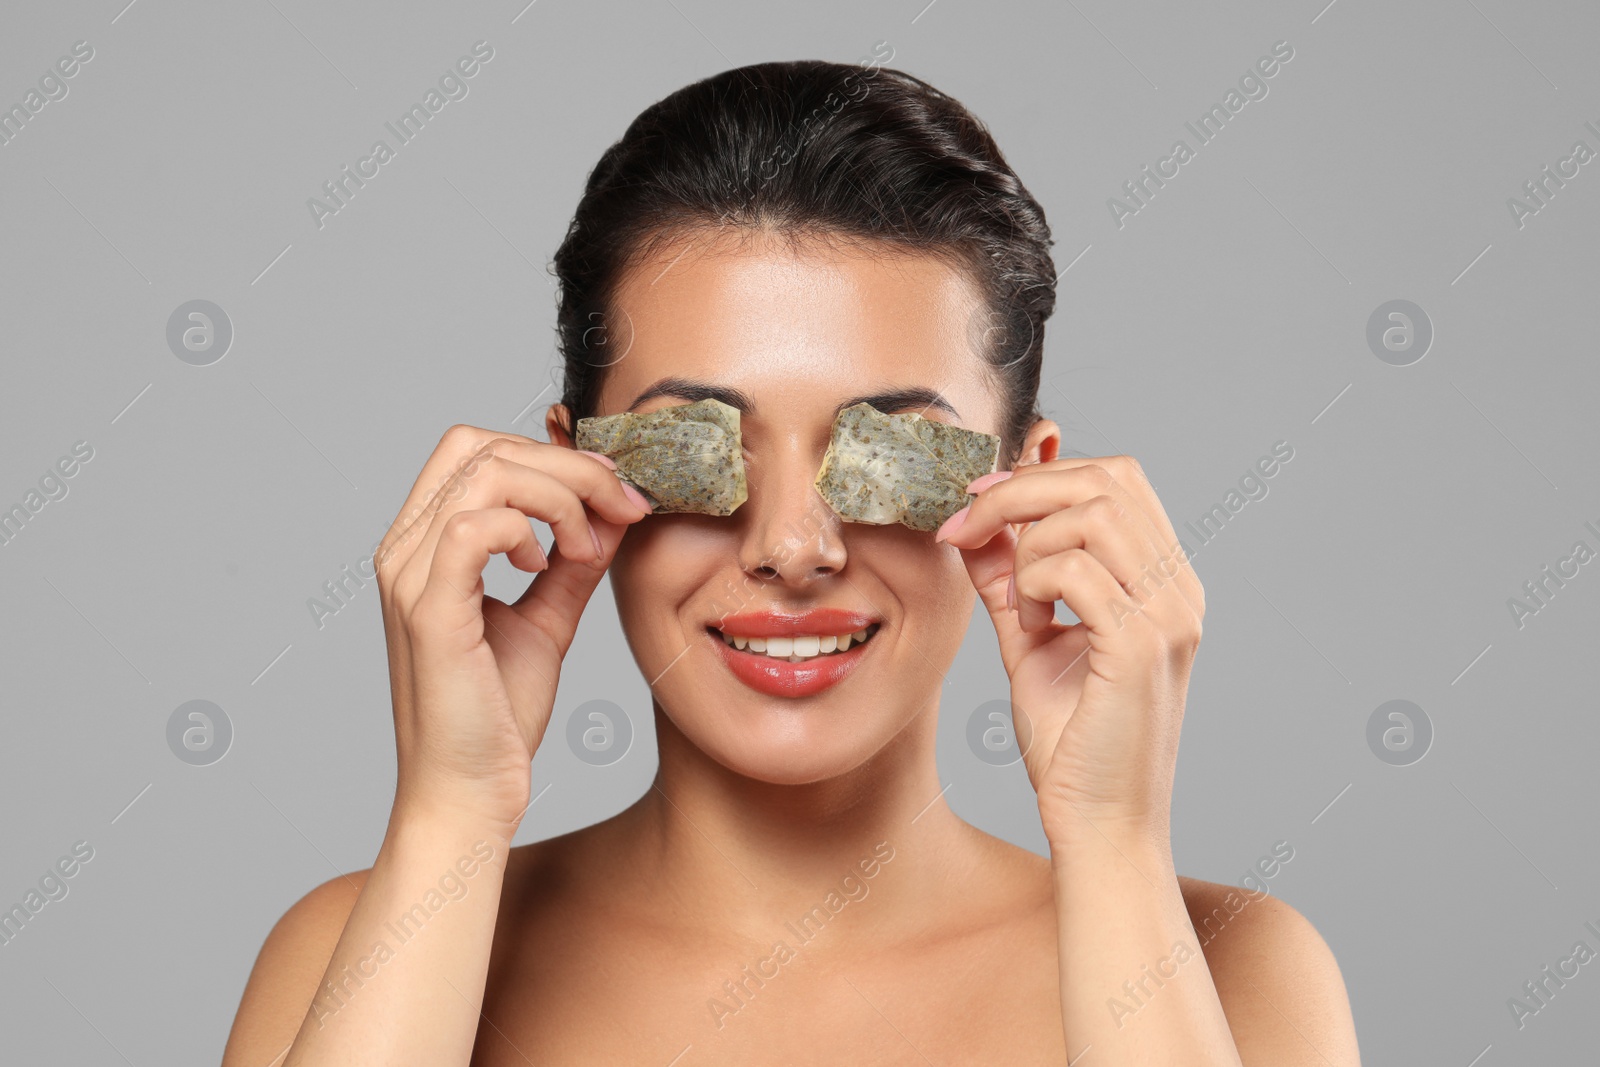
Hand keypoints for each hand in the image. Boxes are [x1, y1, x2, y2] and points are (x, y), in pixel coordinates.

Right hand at [374, 426, 651, 834]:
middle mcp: (405, 550)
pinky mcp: (429, 611)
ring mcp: (410, 577)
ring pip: (484, 472)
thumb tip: (615, 508)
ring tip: (586, 547)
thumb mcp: (547, 618)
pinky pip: (474, 526)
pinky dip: (527, 528)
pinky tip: (548, 564)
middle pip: (480, 444)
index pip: (477, 448)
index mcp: (423, 545)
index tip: (617, 493)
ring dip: (560, 496)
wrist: (470, 792)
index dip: (554, 455)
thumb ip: (574, 560)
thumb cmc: (497, 714)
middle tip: (621, 506)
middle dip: (566, 464)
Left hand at [937, 456, 1204, 842]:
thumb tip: (976, 523)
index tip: (977, 503)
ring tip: (1017, 601)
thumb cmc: (1072, 745)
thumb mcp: (1031, 641)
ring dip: (1029, 542)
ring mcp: (1170, 614)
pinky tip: (1028, 623)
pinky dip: (1034, 582)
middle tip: (967, 523)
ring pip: (1093, 513)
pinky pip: (1079, 569)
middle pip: (1106, 477)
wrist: (1100, 826)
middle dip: (1021, 489)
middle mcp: (1179, 589)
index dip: (1041, 475)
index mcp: (1163, 581)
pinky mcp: (1144, 645)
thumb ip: (1009, 579)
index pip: (1117, 477)